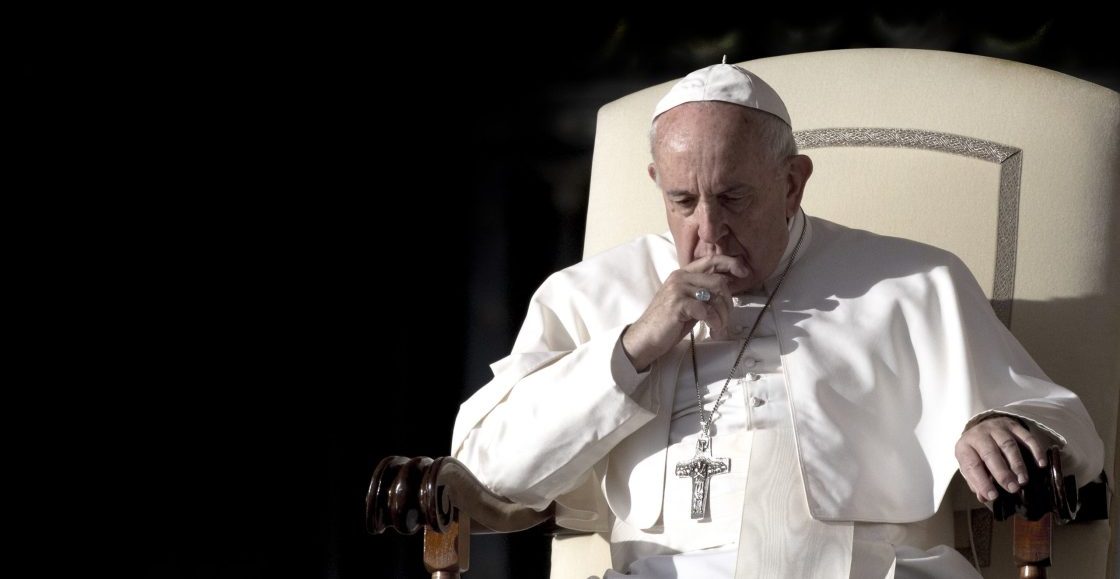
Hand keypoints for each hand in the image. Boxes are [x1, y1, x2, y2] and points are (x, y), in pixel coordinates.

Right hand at [620, 255, 749, 370]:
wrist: (644, 338)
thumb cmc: (667, 323)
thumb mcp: (686, 302)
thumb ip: (702, 292)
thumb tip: (726, 288)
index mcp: (682, 274)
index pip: (711, 260)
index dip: (731, 263)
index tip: (745, 273)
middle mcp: (679, 277)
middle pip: (719, 281)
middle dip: (728, 303)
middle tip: (726, 320)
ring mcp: (678, 289)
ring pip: (715, 296)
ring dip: (723, 316)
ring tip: (719, 329)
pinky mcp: (678, 304)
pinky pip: (707, 311)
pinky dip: (715, 323)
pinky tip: (713, 331)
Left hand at [955, 416, 1046, 502]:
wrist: (982, 428)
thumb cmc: (977, 454)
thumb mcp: (971, 466)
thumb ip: (976, 482)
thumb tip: (984, 497)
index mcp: (964, 447)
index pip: (972, 465)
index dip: (982, 481)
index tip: (993, 496)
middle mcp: (979, 435)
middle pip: (990, 453)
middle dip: (1002, 473)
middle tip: (1013, 488)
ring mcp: (996, 428)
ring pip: (1008, 445)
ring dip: (1017, 464)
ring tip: (1023, 480)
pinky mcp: (1013, 425)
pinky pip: (1026, 436)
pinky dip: (1035, 450)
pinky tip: (1041, 464)